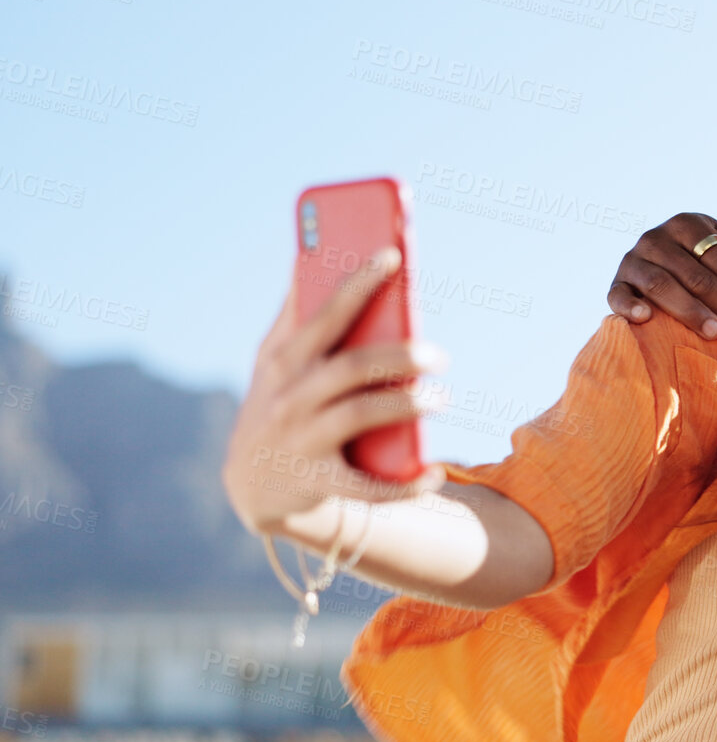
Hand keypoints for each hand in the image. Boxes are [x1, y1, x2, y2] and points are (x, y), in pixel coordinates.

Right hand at [221, 247, 447, 533]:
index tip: (392, 256)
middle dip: (402, 356)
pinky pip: (365, 486)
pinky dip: (404, 484)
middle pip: (353, 366)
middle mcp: (291, 396)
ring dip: (409, 404)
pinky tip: (433, 472)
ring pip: (362, 414)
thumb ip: (295, 314)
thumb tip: (308, 255)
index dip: (358, 283)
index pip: (325, 314)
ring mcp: (302, 440)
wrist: (249, 485)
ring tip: (441, 398)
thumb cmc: (277, 403)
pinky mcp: (317, 481)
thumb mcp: (274, 361)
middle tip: (439, 357)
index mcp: (285, 359)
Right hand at [607, 213, 716, 338]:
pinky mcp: (617, 283)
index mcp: (686, 224)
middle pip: (696, 275)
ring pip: (663, 286)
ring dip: (691, 311)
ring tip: (716, 332)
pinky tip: (646, 318)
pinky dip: (629, 306)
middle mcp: (656, 238)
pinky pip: (618, 295)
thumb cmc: (700, 255)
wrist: (658, 264)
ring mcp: (633, 261)